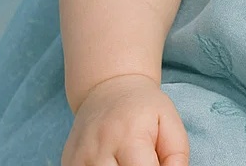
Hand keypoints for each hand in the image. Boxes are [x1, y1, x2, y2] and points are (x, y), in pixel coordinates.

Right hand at [62, 74, 188, 165]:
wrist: (108, 87)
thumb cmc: (144, 108)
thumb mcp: (169, 122)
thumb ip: (177, 157)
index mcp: (129, 137)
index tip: (157, 165)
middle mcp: (100, 150)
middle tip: (142, 160)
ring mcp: (79, 159)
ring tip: (126, 159)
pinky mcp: (68, 163)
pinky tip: (111, 163)